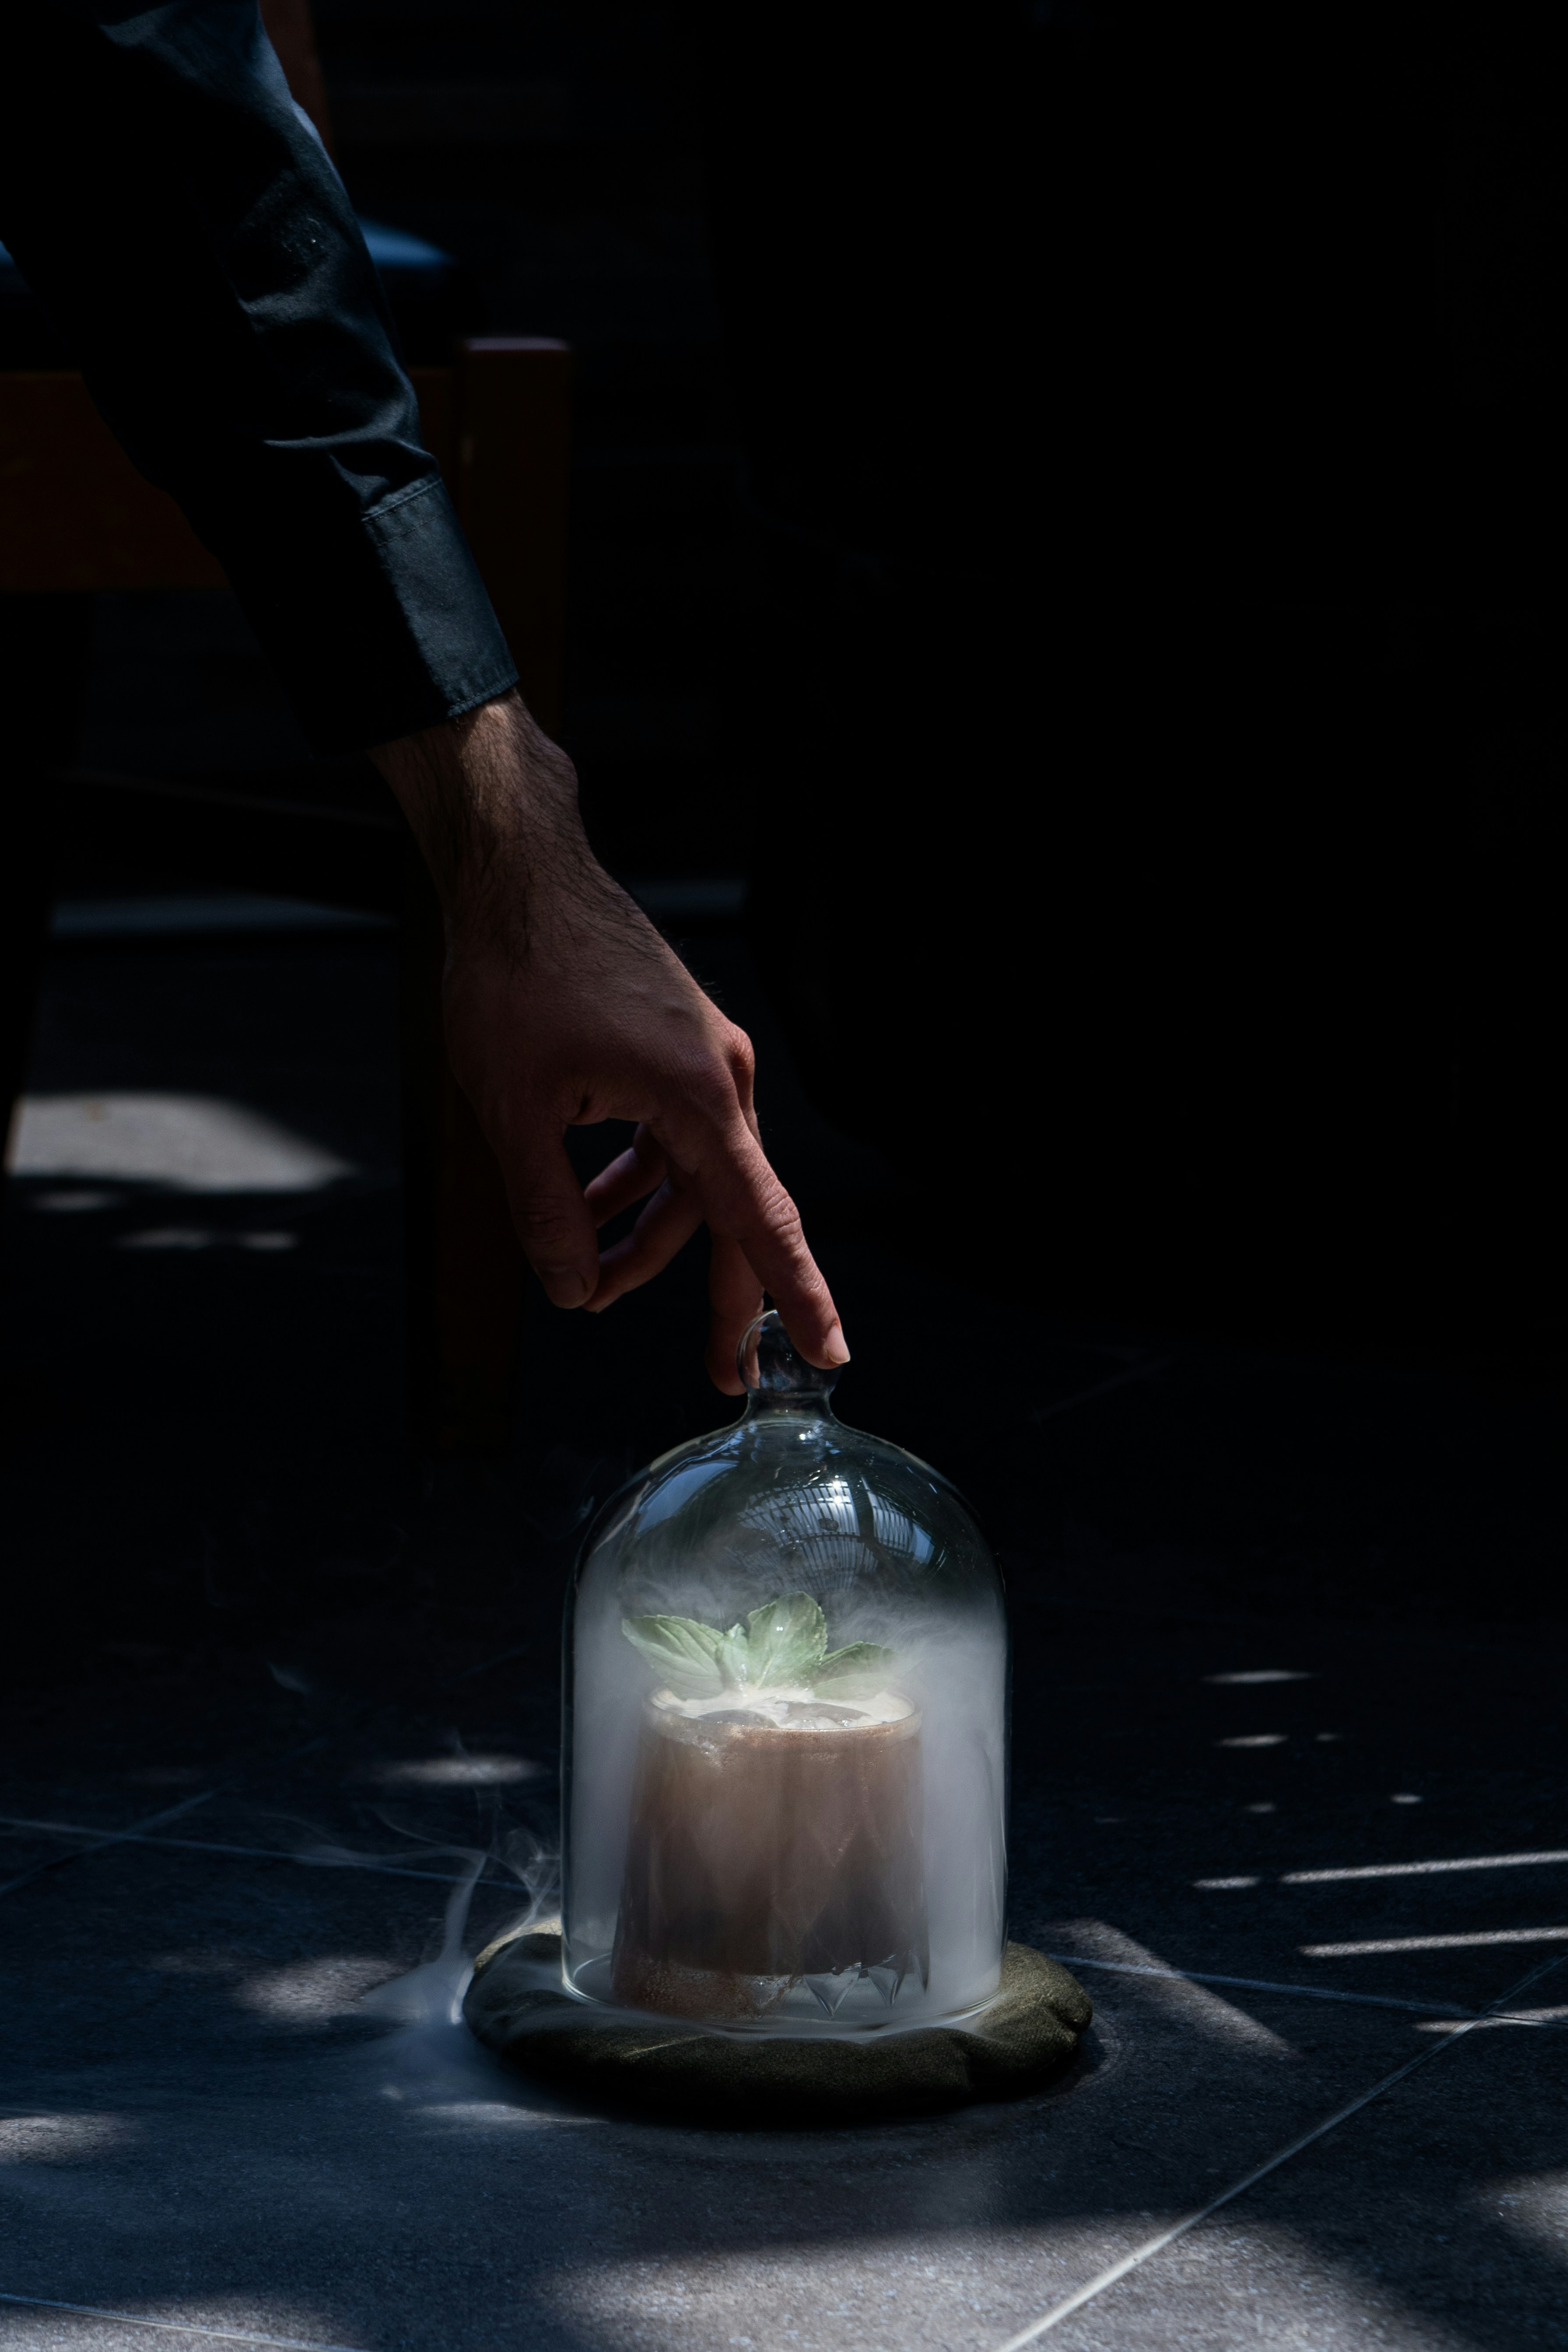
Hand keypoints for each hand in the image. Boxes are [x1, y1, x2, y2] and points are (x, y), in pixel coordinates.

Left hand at [370, 693, 847, 1392]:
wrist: (519, 877)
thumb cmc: (518, 975)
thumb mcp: (513, 1108)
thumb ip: (545, 1208)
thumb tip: (569, 1288)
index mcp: (698, 1096)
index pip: (760, 1219)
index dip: (794, 1294)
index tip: (827, 1351)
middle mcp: (720, 1080)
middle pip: (731, 1212)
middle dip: (718, 1296)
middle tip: (722, 1372)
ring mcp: (702, 1063)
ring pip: (691, 1180)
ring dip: (645, 1233)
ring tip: (588, 1280)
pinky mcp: (676, 1052)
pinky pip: (671, 1140)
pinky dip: (635, 1181)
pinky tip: (587, 1207)